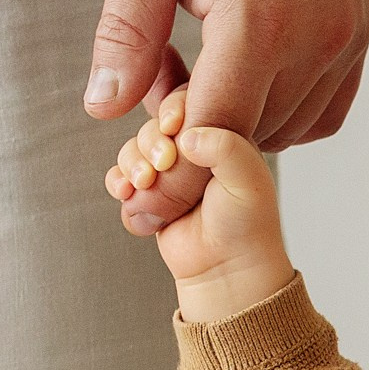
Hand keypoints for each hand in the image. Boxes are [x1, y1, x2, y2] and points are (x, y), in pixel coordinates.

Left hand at [87, 0, 368, 232]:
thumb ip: (128, 31)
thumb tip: (104, 105)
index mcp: (258, 20)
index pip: (214, 135)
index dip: (173, 181)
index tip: (142, 209)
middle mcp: (314, 38)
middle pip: (251, 140)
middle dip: (196, 149)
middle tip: (153, 117)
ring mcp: (346, 37)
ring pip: (288, 129)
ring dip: (239, 128)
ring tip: (195, 77)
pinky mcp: (361, 30)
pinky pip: (325, 109)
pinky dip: (285, 116)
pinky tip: (248, 82)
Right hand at [107, 91, 294, 322]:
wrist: (227, 269)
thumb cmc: (246, 224)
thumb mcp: (249, 181)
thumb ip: (226, 148)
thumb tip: (186, 136)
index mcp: (220, 132)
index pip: (188, 99)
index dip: (173, 108)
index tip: (173, 127)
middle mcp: (192, 147)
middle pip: (153, 124)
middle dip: (149, 141)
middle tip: (162, 165)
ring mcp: (168, 171)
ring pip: (133, 150)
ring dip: (131, 164)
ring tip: (143, 185)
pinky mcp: (149, 194)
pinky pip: (121, 178)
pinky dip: (119, 184)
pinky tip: (129, 195)